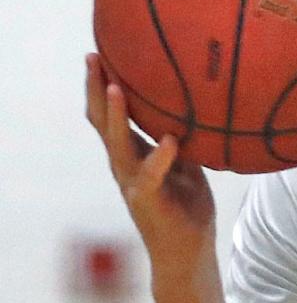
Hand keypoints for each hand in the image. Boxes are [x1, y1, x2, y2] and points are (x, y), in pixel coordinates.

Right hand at [84, 54, 215, 281]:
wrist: (188, 250)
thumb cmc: (187, 204)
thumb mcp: (188, 161)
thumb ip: (183, 135)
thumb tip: (198, 101)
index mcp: (134, 153)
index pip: (112, 114)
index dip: (103, 85)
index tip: (101, 52)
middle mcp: (126, 165)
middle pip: (102, 122)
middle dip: (96, 89)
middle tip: (93, 57)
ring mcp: (134, 183)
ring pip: (118, 145)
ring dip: (116, 116)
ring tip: (115, 88)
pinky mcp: (149, 201)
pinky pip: (153, 176)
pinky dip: (161, 157)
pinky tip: (170, 140)